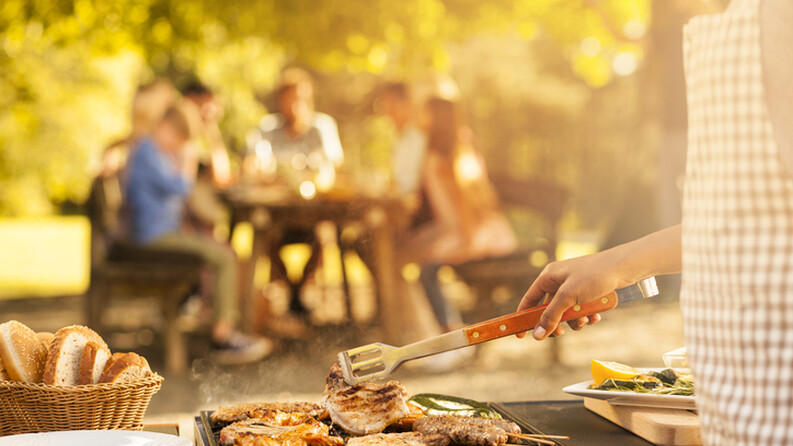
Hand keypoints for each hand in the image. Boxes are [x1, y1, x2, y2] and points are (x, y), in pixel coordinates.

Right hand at [516, 251, 630, 340]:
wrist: (625, 266)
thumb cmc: (594, 275)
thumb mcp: (569, 297)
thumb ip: (551, 316)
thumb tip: (537, 335)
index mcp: (549, 276)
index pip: (530, 300)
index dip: (524, 317)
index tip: (520, 335)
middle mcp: (559, 280)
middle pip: (549, 309)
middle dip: (556, 322)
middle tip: (561, 333)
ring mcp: (574, 286)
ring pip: (567, 311)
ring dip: (575, 320)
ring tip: (585, 321)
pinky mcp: (588, 291)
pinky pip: (581, 309)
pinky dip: (586, 315)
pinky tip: (596, 315)